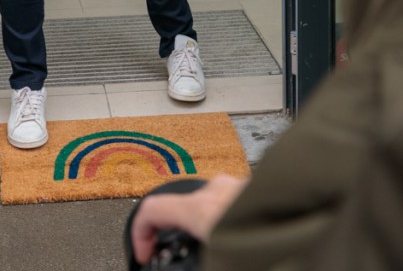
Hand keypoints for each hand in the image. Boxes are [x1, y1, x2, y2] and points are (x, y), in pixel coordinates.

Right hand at [130, 175, 248, 263]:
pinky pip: (229, 203)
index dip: (139, 234)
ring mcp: (239, 187)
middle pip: (181, 206)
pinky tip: (235, 242)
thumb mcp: (213, 259)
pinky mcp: (257, 192)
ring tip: (213, 249)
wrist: (312, 239)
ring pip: (207, 203)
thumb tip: (189, 263)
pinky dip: (223, 221)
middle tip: (182, 254)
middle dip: (178, 231)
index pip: (152, 209)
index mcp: (201, 208)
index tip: (145, 254)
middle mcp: (218, 190)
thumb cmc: (257, 242)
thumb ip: (195, 262)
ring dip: (203, 226)